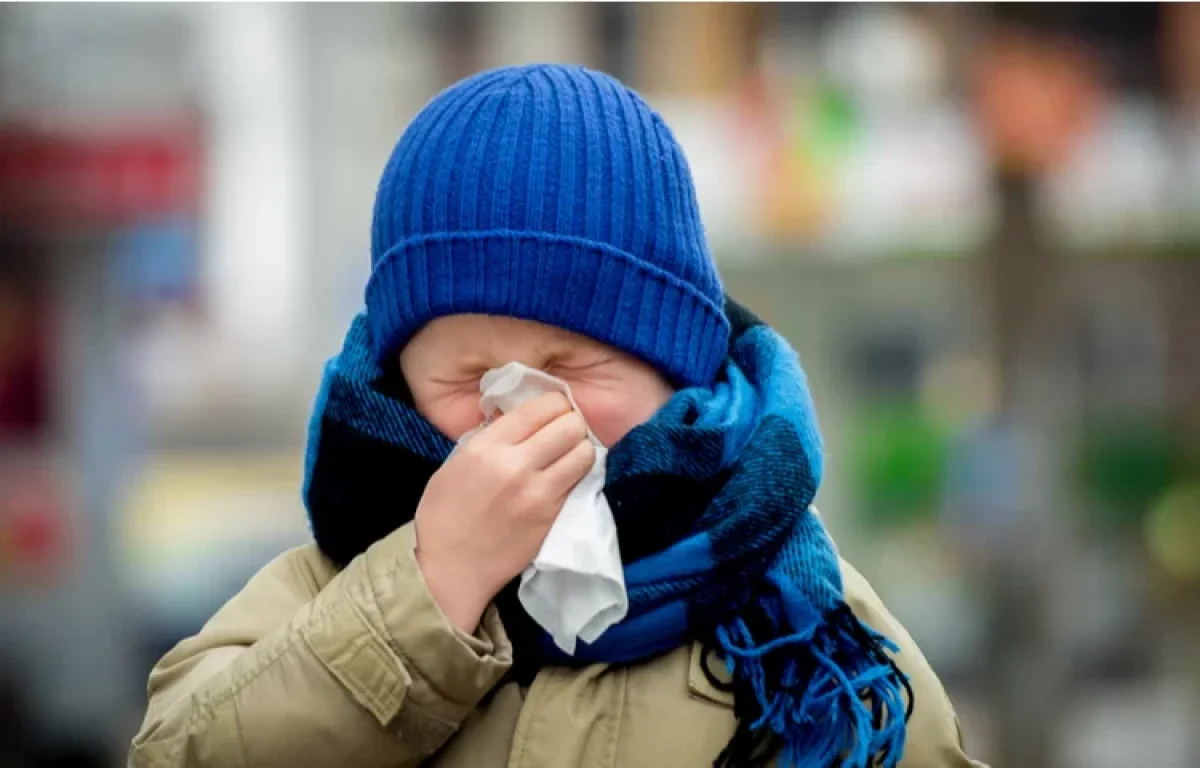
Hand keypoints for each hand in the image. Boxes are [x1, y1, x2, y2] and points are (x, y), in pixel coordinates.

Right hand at [414, 392, 594, 632]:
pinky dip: (576, 475)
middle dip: (572, 423)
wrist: (449, 568)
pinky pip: (578, 483)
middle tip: (564, 431)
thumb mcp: (458, 461)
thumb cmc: (444, 514)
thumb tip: (519, 417)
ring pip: (583, 453)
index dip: (554, 404)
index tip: (553, 410)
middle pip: (570, 426)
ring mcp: (538, 494)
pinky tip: (564, 477)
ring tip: (568, 454)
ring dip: (580, 449)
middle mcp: (517, 465)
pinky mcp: (552, 517)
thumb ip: (490, 437)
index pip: (540, 408)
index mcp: (487, 447)